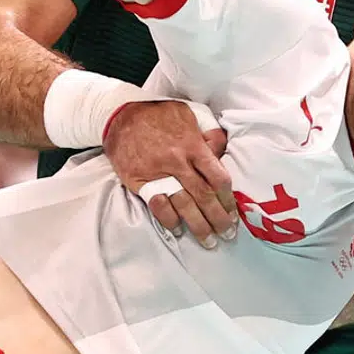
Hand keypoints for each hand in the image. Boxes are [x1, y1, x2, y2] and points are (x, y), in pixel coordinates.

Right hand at [104, 101, 236, 246]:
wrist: (120, 116)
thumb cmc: (159, 114)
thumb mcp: (191, 113)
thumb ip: (210, 132)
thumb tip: (223, 150)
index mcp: (193, 145)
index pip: (218, 179)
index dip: (228, 199)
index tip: (233, 212)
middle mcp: (178, 162)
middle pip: (204, 197)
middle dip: (218, 219)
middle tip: (228, 234)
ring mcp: (158, 174)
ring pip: (183, 205)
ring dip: (198, 226)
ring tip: (208, 240)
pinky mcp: (140, 182)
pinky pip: (158, 206)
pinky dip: (169, 220)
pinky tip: (179, 229)